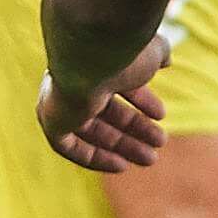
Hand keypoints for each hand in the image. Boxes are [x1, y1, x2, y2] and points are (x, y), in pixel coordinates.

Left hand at [39, 35, 172, 171]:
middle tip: (161, 142)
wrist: (93, 54)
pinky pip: (69, 146)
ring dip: (122, 146)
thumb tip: (166, 62)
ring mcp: (60, 99)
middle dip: (135, 128)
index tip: (161, 114)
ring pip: (92, 130)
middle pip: (106, 111)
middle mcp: (76, 78)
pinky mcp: (51, 120)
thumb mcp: (150, 52)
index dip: (141, 100)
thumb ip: (158, 56)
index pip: (118, 84)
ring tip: (151, 158)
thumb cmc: (124, 51)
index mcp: (97, 59)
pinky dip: (93, 157)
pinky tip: (121, 166)